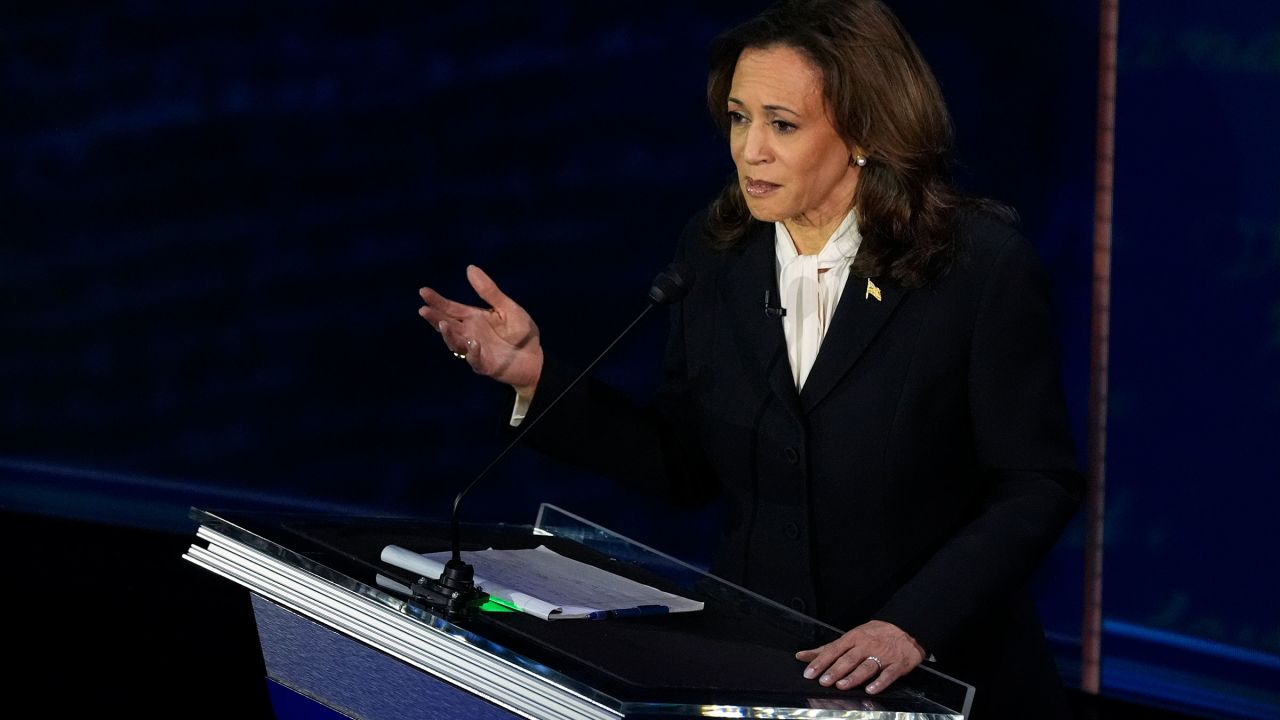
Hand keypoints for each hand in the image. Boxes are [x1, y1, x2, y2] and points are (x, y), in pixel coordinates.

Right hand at [419, 265, 542, 395]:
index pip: (451, 308)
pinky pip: (475, 360)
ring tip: (443, 324)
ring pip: (456, 343)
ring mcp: (475, 350)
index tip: (423, 291)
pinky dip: (472, 353)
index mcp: (474, 318)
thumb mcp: (506, 307)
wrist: (535, 357)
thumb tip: (470, 268)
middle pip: (448, 325)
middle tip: (424, 310)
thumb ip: (489, 291)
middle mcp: (470, 333)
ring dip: (449, 335)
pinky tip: (473, 343)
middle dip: (435, 318)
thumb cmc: (520, 332)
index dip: (437, 301)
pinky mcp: (485, 365)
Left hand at [795, 620, 925, 694]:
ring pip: (866, 666)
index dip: (821, 662)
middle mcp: (866, 645)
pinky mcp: (897, 664)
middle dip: (835, 670)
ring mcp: (882, 655)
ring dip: (854, 676)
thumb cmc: (874, 635)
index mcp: (853, 638)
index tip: (809, 673)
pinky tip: (871, 690)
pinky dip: (880, 682)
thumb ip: (827, 649)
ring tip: (842, 685)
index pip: (834, 650)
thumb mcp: (850, 637)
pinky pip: (888, 674)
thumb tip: (802, 656)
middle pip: (849, 658)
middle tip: (823, 681)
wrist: (906, 629)